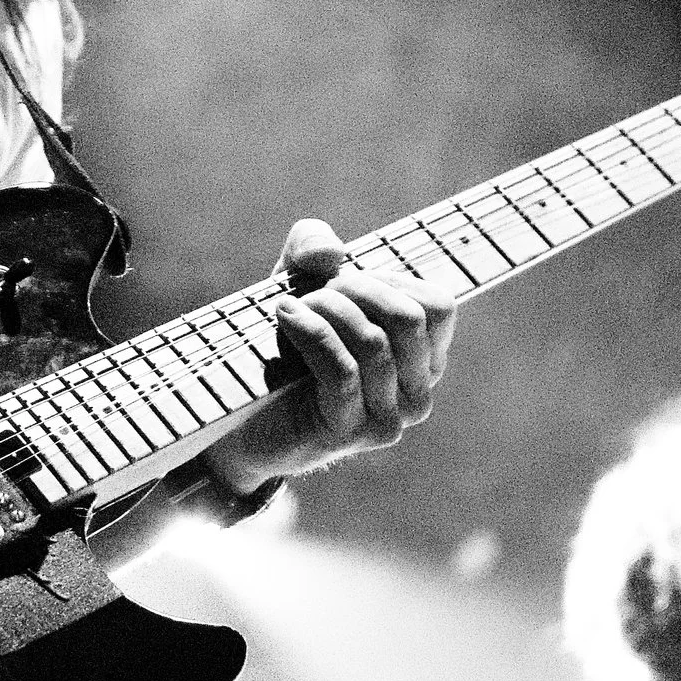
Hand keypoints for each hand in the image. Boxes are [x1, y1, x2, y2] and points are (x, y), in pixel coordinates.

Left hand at [201, 218, 457, 493]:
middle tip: (312, 293)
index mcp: (423, 361)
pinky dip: (311, 333)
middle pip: (408, 320)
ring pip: (374, 344)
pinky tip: (285, 318)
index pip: (438, 307)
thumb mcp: (299, 283)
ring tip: (290, 308)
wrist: (243, 418)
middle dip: (354, 290)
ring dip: (326, 311)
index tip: (344, 285)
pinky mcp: (349, 433)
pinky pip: (343, 372)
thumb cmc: (284, 348)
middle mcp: (416, 394)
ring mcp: (388, 419)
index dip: (387, 280)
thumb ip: (315, 247)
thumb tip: (331, 254)